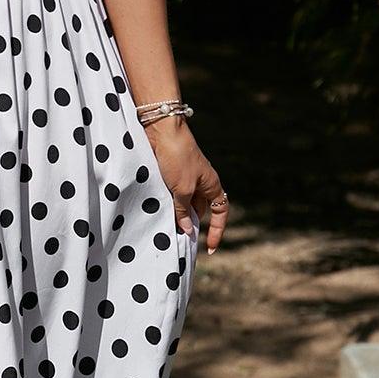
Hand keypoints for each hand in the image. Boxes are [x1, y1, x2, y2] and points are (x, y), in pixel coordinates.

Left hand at [143, 121, 228, 255]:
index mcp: (212, 185)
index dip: (217, 230)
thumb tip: (188, 231)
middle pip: (200, 210)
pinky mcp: (169, 175)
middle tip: (181, 242)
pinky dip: (166, 206)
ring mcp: (185, 178)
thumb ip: (183, 211)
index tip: (209, 247)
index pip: (221, 212)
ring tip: (167, 231)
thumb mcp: (182, 189)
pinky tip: (157, 214)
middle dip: (192, 225)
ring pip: (183, 204)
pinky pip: (171, 196)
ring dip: (177, 216)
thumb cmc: (178, 158)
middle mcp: (201, 182)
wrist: (162, 130)